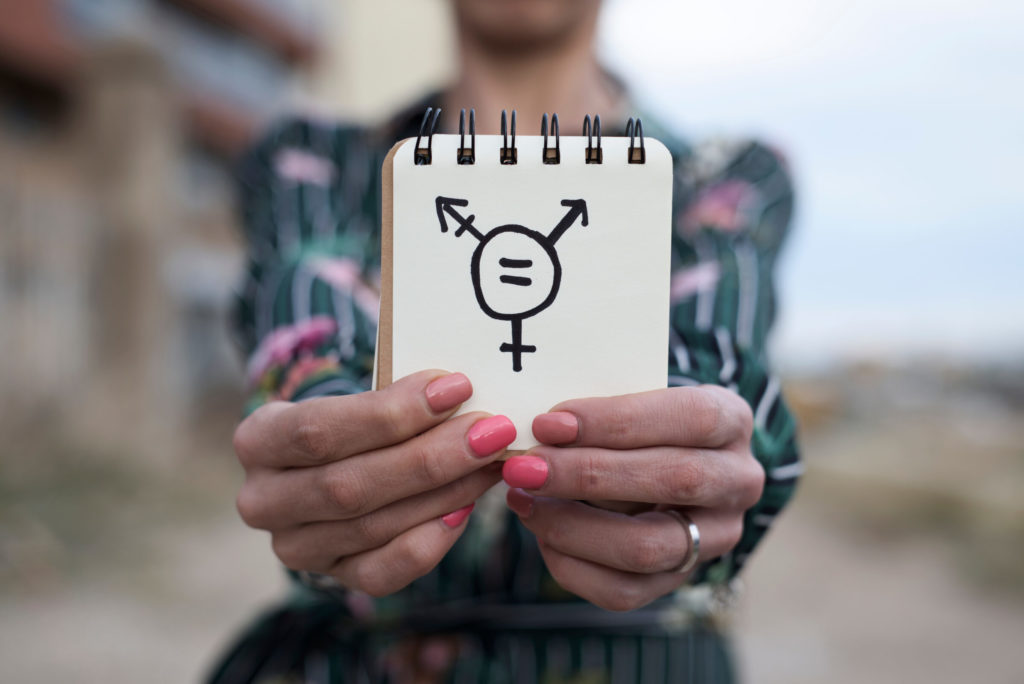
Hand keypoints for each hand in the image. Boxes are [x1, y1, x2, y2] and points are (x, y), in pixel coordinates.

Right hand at [233, 370, 513, 596]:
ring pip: (371, 527)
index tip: (456, 388)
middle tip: (490, 432)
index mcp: (258, 440)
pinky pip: (382, 573)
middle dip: (429, 457)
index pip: (319, 429)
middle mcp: (263, 500)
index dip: (391, 413)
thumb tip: (462, 394)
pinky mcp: (331, 577)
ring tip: (490, 462)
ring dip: (443, 493)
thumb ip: (396, 399)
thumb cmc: (355, 421)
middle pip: (349, 485)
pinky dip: (429, 542)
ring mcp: (294, 547)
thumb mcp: (357, 398)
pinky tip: (465, 508)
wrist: (335, 464)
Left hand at [502, 385, 762, 611]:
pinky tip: (540, 534)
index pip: (689, 417)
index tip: (550, 423)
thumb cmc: (634, 422)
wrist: (660, 461)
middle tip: (525, 467)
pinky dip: (572, 564)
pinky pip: (624, 590)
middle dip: (588, 475)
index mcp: (731, 420)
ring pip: (648, 547)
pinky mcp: (681, 578)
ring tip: (523, 499)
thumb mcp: (629, 399)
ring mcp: (715, 537)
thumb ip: (594, 414)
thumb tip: (538, 433)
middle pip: (674, 481)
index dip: (616, 421)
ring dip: (572, 525)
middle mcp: (738, 481)